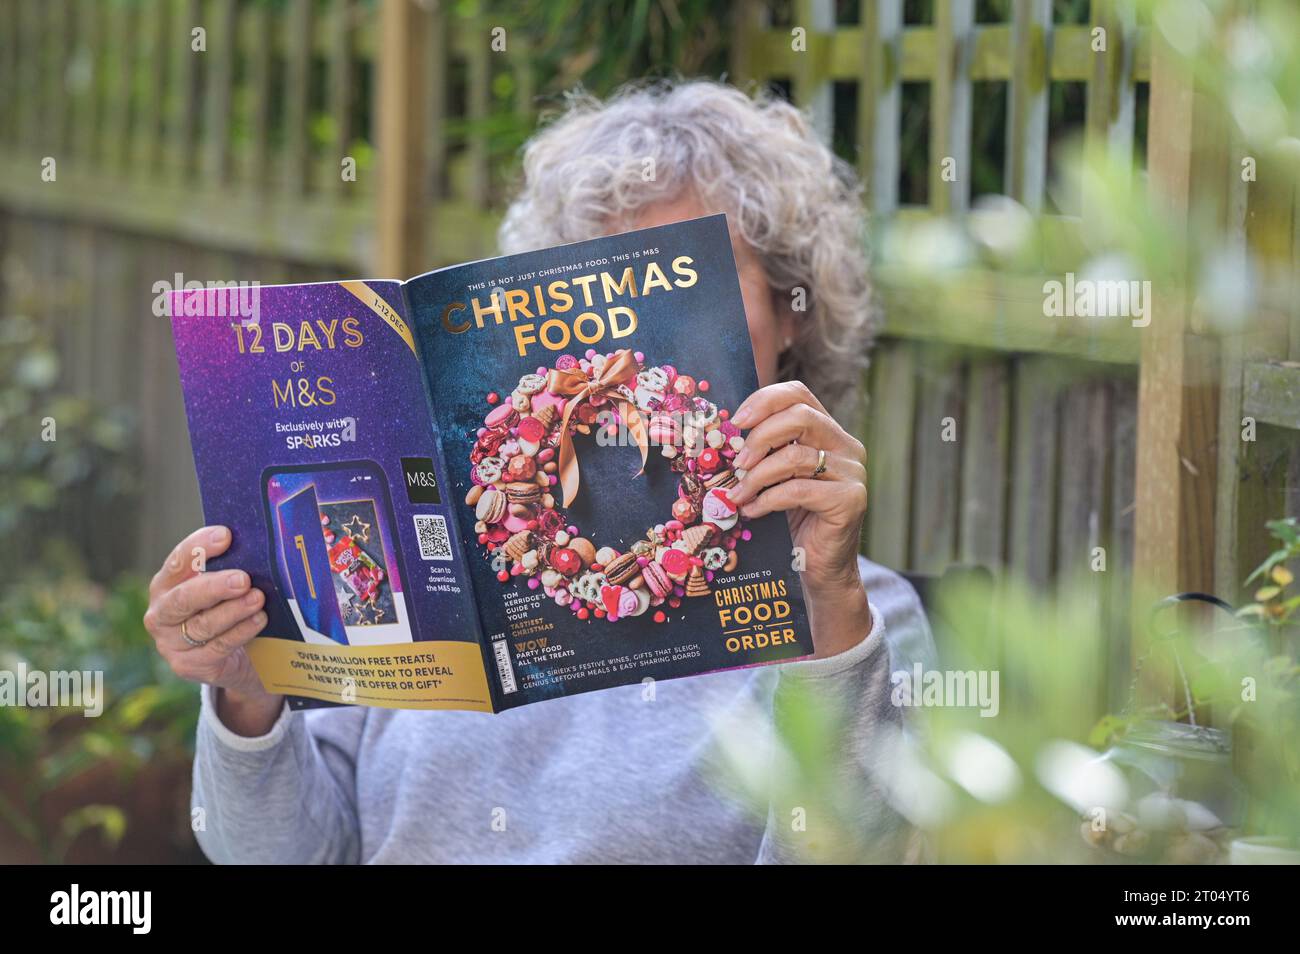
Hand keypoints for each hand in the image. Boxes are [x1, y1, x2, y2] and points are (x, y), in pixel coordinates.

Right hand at [143, 526, 282, 733]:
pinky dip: (241, 632)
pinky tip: (259, 620)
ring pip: (202, 625)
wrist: (231, 660)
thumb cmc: (225, 611)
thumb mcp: (222, 589)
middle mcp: (161, 613)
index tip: (225, 536)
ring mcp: (171, 643)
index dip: (199, 547)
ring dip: (233, 611)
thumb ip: (229, 568)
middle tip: (243, 579)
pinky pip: (217, 647)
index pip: (178, 562)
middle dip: (215, 587)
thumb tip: (256, 544)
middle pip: (184, 598)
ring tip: (258, 599)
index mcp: (166, 585)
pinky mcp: (188, 666)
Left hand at [727, 382, 870, 656]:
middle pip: (801, 416)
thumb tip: (720, 433)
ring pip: (797, 456)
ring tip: (737, 494)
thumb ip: (762, 452)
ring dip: (757, 476)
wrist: (819, 566)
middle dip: (759, 437)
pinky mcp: (851, 500)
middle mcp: (846, 445)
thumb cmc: (791, 519)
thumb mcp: (774, 477)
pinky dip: (769, 500)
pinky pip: (800, 490)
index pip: (799, 394)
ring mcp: (853, 472)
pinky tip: (753, 511)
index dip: (764, 400)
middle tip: (736, 463)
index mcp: (827, 432)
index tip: (734, 422)